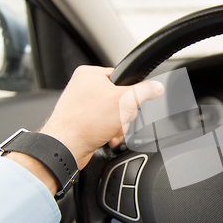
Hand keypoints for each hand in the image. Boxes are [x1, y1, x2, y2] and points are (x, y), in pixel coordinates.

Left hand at [40, 66, 163, 169]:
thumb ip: (145, 91)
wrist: (66, 147)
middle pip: (121, 98)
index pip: (122, 78)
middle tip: (117, 118)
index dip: (130, 92)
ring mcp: (82, 105)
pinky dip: (110, 132)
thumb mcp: (125, 101)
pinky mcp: (83, 121)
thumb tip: (156, 87)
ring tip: (110, 130)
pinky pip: (105, 124)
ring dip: (118, 126)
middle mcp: (84, 87)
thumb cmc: (85, 122)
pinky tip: (106, 137)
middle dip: (124, 114)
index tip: (129, 102)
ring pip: (115, 114)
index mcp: (90, 74)